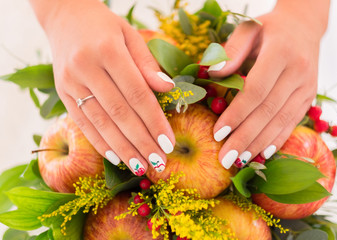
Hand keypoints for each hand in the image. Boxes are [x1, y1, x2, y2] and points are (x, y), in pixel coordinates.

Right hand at [30, 0, 175, 174]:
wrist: (64, 16)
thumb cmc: (105, 26)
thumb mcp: (130, 35)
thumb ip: (148, 64)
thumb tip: (168, 89)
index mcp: (108, 51)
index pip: (137, 94)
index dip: (154, 121)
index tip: (169, 143)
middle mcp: (86, 68)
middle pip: (119, 113)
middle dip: (141, 141)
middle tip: (159, 162)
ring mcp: (70, 83)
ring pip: (100, 123)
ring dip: (123, 149)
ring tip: (142, 166)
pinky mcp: (62, 93)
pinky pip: (82, 123)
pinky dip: (100, 143)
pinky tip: (116, 158)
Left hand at [209, 0, 329, 168]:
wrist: (303, 26)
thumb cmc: (268, 28)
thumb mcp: (248, 29)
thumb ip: (231, 50)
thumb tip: (214, 74)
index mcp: (281, 53)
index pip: (256, 91)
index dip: (236, 114)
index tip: (217, 133)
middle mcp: (298, 72)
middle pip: (268, 111)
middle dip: (244, 137)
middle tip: (225, 158)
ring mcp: (307, 86)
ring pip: (281, 121)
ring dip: (259, 143)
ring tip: (239, 161)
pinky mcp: (309, 96)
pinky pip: (292, 122)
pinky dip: (277, 139)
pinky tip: (262, 153)